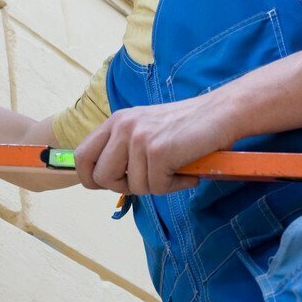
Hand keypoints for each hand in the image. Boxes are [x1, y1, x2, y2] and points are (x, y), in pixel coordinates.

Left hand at [74, 93, 236, 194]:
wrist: (220, 113)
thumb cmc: (185, 126)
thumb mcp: (144, 130)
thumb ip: (123, 148)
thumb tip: (103, 180)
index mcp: (116, 121)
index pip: (82, 155)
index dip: (90, 178)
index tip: (107, 185)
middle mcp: (123, 127)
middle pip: (101, 177)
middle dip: (123, 187)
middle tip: (148, 180)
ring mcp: (139, 138)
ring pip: (132, 186)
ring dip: (156, 186)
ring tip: (174, 170)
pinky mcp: (158, 151)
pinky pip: (157, 187)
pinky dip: (174, 185)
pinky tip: (186, 172)